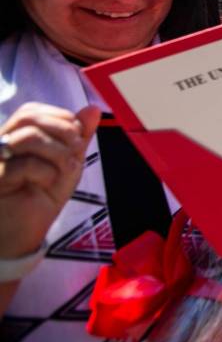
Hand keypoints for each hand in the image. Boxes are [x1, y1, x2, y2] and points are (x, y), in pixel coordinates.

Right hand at [0, 103, 100, 257]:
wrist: (24, 232)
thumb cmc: (42, 196)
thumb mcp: (67, 162)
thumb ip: (78, 136)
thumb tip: (93, 109)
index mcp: (15, 135)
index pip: (33, 110)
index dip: (61, 120)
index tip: (76, 141)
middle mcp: (0, 144)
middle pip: (28, 116)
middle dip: (62, 131)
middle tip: (76, 150)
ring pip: (28, 137)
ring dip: (58, 153)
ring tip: (67, 169)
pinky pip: (26, 165)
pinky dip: (47, 173)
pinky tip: (47, 184)